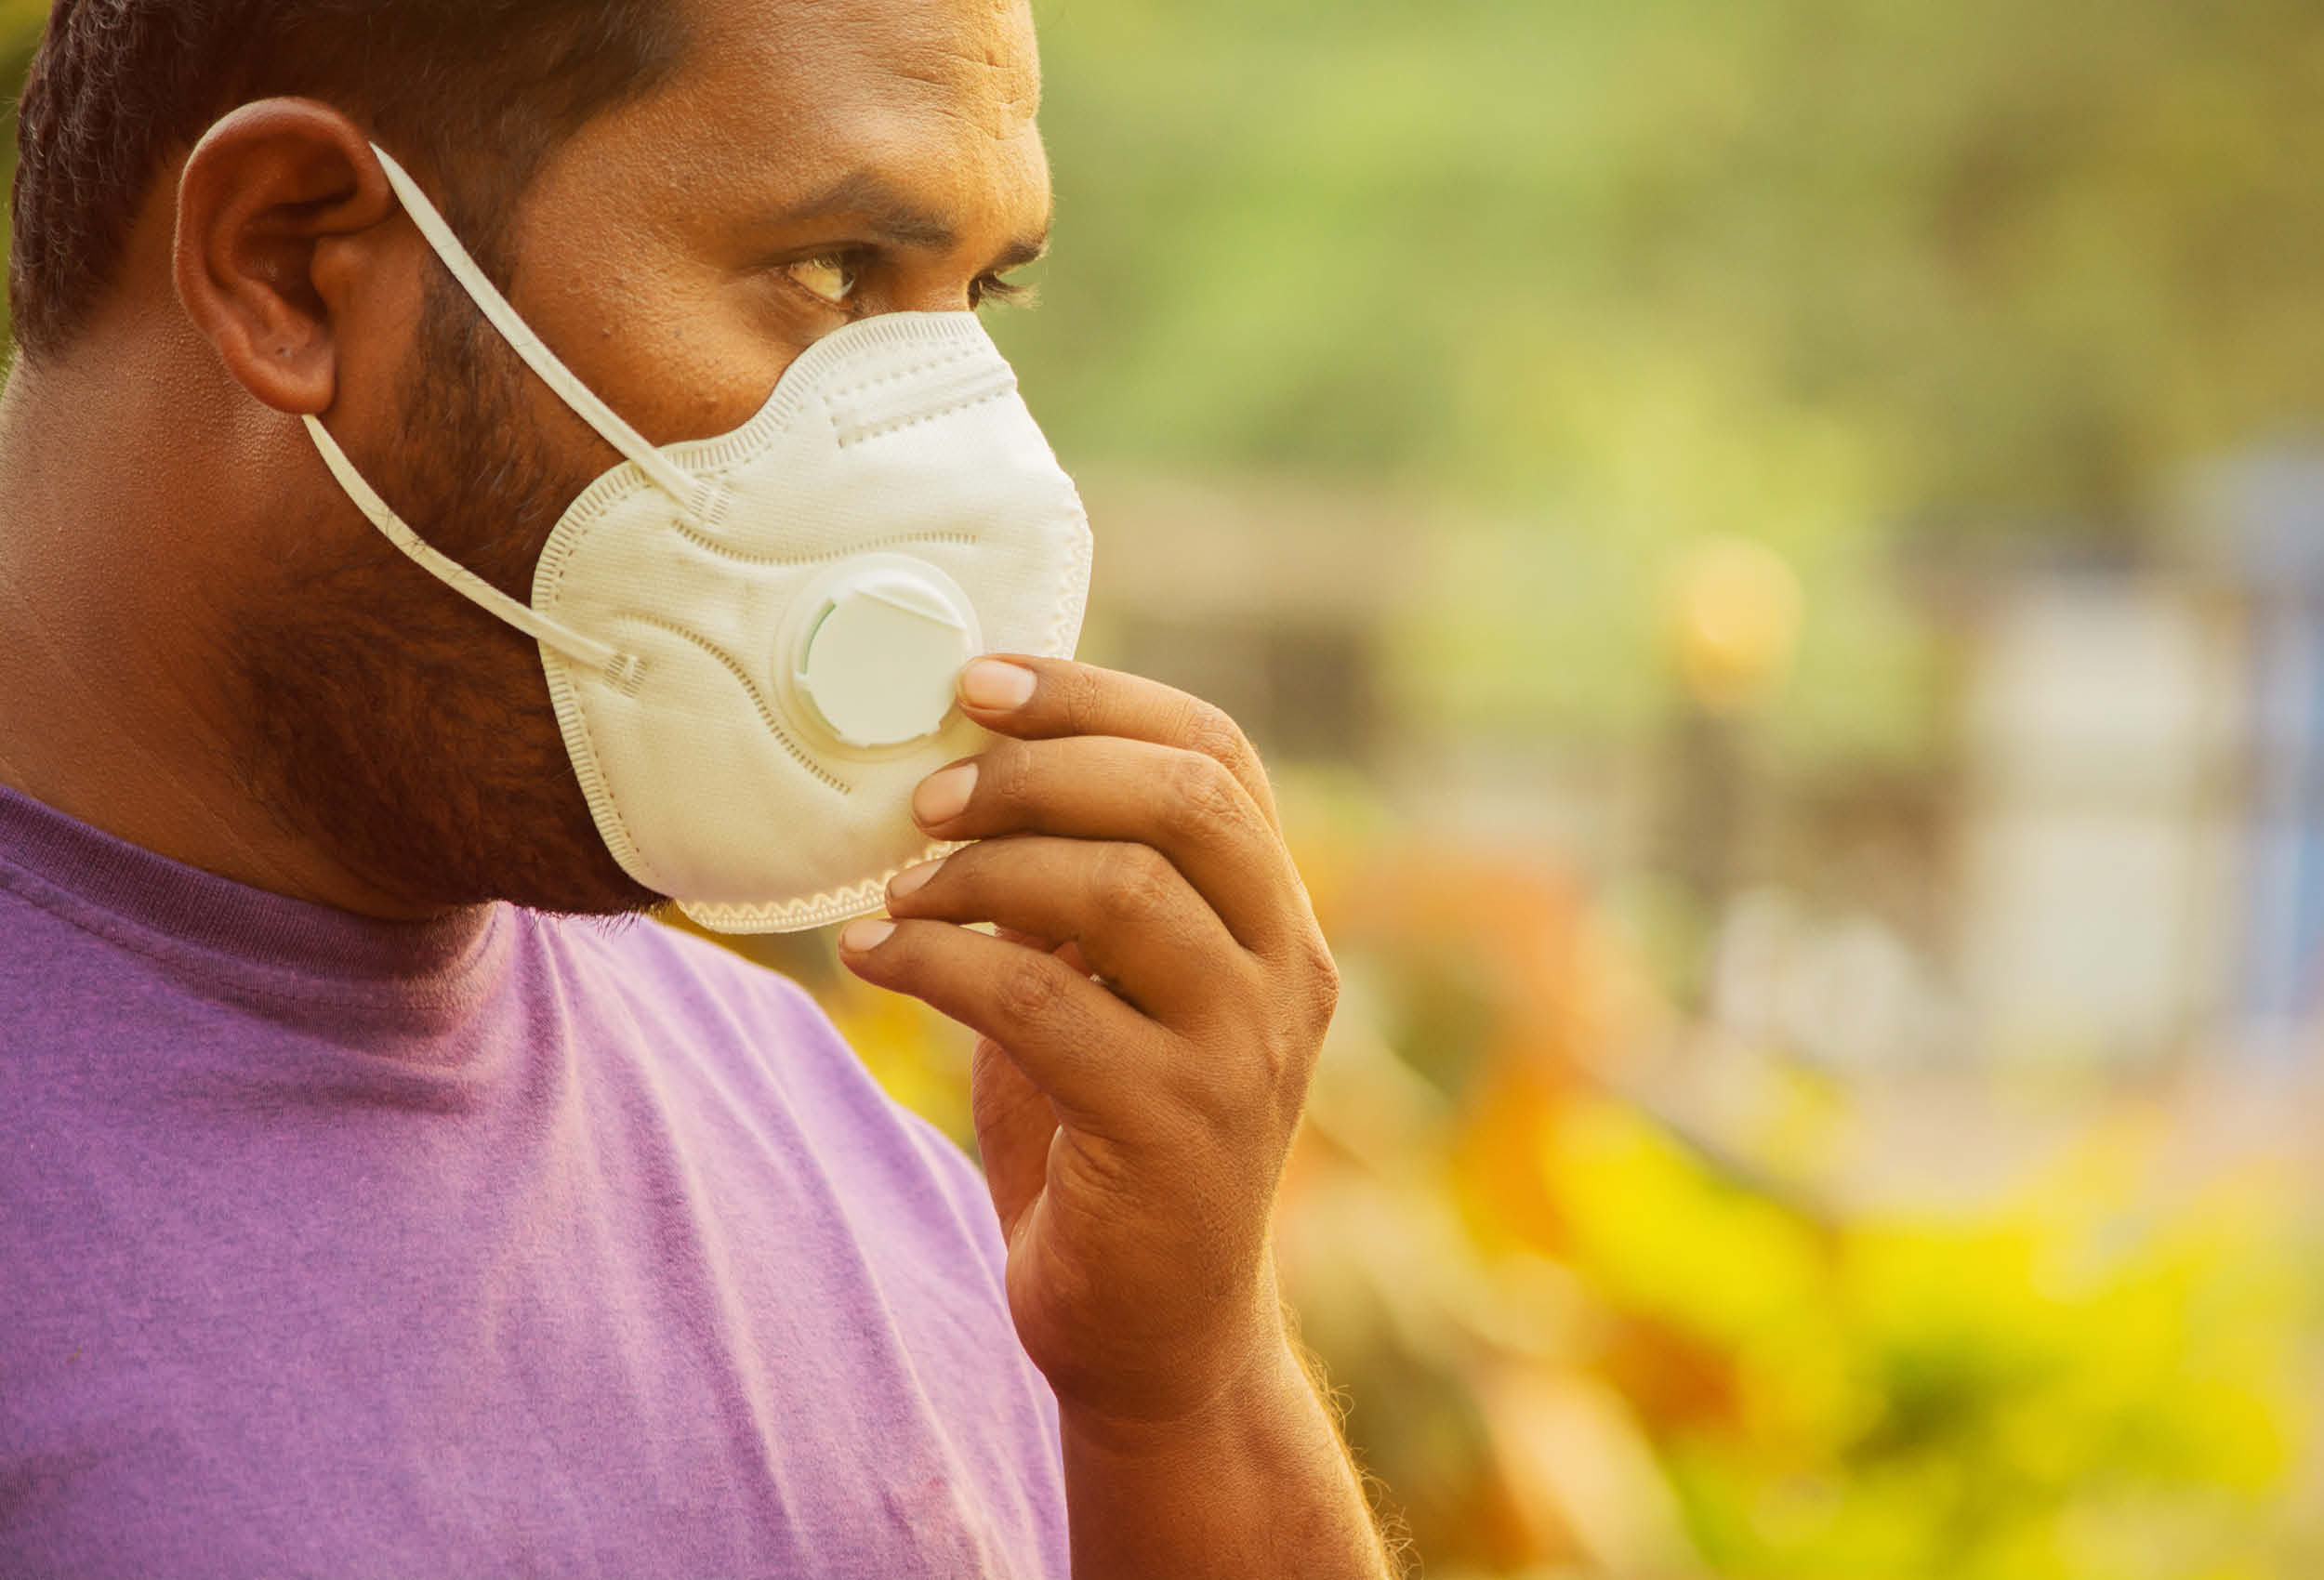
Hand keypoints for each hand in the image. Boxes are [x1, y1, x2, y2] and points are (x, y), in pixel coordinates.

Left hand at [839, 656, 1340, 1428]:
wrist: (1154, 1330)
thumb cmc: (1109, 1138)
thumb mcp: (1110, 991)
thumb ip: (1084, 886)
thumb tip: (968, 761)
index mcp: (1278, 919)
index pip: (1218, 755)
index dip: (1097, 696)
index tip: (978, 682)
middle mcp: (1287, 973)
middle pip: (1182, 801)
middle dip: (1039, 769)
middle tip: (927, 793)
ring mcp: (1242, 1052)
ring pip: (1120, 889)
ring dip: (981, 867)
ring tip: (898, 888)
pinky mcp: (1174, 1128)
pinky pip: (1039, 1002)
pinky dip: (936, 962)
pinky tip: (875, 959)